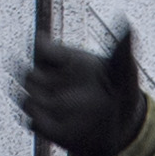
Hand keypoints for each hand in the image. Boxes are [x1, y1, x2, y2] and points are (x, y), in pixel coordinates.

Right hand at [17, 29, 144, 155]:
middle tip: (55, 83)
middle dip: (37, 79)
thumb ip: (122, 51)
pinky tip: (58, 121)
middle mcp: (55, 82)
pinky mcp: (50, 128)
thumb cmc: (123, 93)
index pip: (41, 50)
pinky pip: (33, 123)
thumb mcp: (125, 71)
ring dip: (36, 100)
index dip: (41, 50)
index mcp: (68, 62)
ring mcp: (51, 105)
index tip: (51, 53)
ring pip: (26, 99)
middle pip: (28, 75)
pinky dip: (40, 120)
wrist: (125, 129)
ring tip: (57, 103)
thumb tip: (128, 27)